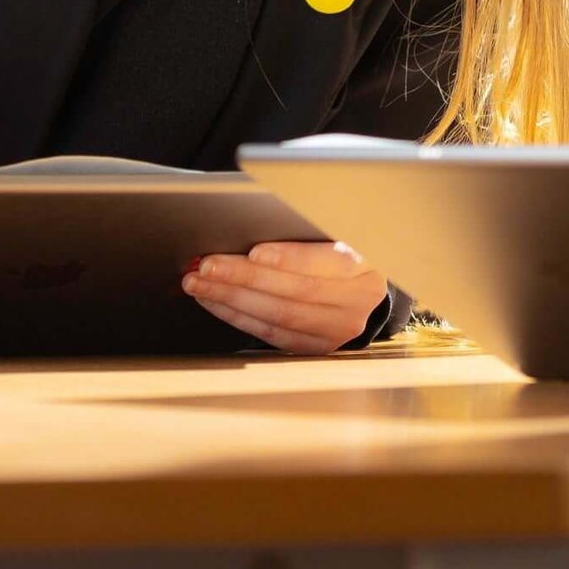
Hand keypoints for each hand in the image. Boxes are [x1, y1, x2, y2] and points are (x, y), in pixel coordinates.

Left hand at [183, 240, 387, 352]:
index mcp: (368, 264)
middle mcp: (358, 301)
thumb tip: (252, 222)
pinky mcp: (317, 346)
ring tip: (200, 282)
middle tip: (208, 265)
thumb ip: (308, 227)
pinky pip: (272, 334)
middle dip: (246, 277)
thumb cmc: (338, 245)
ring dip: (233, 298)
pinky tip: (215, 301)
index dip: (290, 258)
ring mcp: (339, 329)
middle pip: (297, 292)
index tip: (254, 252)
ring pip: (279, 316)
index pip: (328, 262)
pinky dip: (238, 316)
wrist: (361, 285)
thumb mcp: (336, 229)